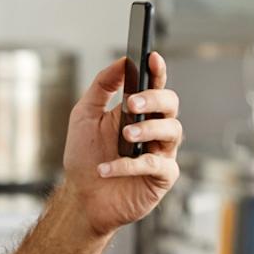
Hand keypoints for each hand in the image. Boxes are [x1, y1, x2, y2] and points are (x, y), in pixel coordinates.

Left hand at [61, 52, 181, 236]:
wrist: (81, 195)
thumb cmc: (85, 155)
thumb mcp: (84, 115)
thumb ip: (102, 87)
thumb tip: (121, 62)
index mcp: (137, 112)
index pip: (154, 86)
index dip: (158, 71)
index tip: (152, 57)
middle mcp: (153, 130)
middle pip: (171, 104)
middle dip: (154, 99)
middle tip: (131, 103)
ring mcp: (160, 153)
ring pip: (172, 131)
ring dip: (147, 129)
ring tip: (125, 134)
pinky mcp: (161, 177)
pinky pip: (156, 165)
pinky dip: (130, 165)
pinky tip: (108, 167)